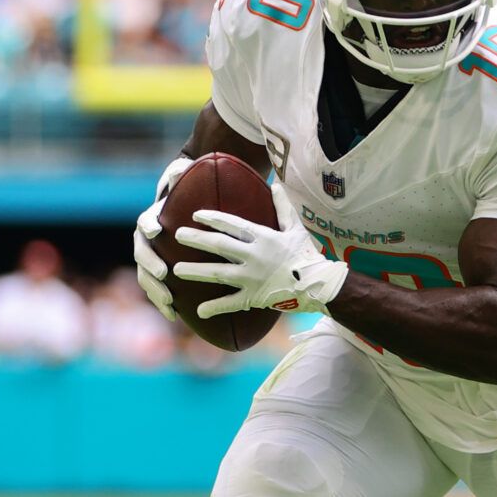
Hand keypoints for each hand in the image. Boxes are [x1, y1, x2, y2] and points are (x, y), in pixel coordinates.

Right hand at [132, 155, 194, 319]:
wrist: (186, 211)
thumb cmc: (187, 196)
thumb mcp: (185, 180)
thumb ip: (180, 174)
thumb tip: (181, 168)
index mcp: (151, 219)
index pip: (145, 222)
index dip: (149, 225)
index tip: (157, 230)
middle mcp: (145, 240)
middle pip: (142, 254)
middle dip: (151, 264)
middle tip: (164, 273)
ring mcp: (149, 259)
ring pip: (146, 276)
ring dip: (155, 289)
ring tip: (168, 300)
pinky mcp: (157, 274)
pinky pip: (155, 290)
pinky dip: (162, 302)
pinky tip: (174, 315)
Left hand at [172, 184, 347, 318]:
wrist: (319, 285)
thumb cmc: (307, 255)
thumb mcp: (295, 228)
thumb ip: (283, 207)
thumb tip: (276, 185)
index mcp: (263, 237)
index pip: (233, 224)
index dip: (213, 219)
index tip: (196, 215)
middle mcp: (254, 256)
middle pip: (219, 245)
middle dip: (196, 239)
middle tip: (178, 235)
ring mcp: (252, 278)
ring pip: (218, 273)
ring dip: (196, 271)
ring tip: (176, 269)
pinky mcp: (254, 297)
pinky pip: (231, 303)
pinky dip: (215, 307)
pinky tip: (199, 311)